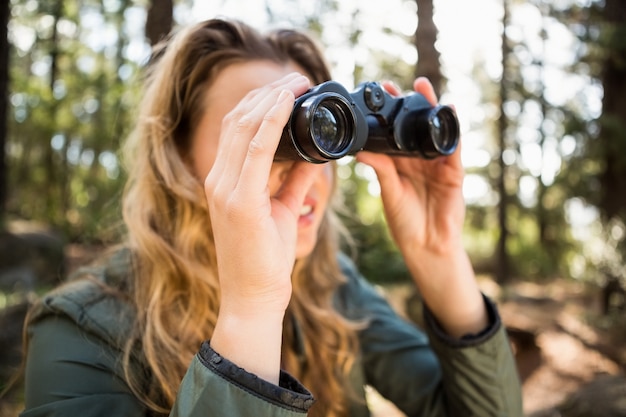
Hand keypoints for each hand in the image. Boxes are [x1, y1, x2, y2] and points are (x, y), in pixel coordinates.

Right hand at [205, 72, 319, 313]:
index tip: (290, 87)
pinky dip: (272, 121)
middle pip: (238, 120)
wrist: (252, 299)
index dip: (262, 102)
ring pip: (244, 127)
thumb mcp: (282, 212)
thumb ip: (293, 182)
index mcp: (224, 181)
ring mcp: (224, 189)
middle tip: (299, 78)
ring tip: (298, 82)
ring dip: (272, 99)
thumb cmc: (264, 260)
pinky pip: (256, 150)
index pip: (237, 129)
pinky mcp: (239, 200)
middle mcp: (218, 180)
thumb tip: (313, 159)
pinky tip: (288, 103)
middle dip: (268, 93)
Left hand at [356, 77, 464, 258]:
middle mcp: (418, 159)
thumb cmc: (405, 221)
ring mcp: (437, 163)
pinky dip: (452, 129)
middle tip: (401, 85)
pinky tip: (450, 110)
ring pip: (435, 130)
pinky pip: (453, 146)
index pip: (394, 132)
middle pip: (416, 125)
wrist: (427, 245)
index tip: (379, 93)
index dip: (389, 113)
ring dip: (432, 108)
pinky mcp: (453, 172)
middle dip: (411, 103)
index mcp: (399, 162)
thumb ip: (380, 169)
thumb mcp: (389, 192)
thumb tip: (360, 151)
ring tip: (423, 88)